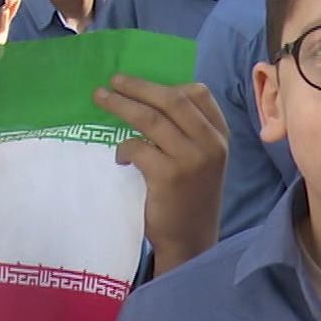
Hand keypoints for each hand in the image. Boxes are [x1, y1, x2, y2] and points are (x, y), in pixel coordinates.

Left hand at [95, 76, 227, 276]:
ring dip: (121, 105)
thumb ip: (189, 132)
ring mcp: (191, 159)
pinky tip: (120, 157)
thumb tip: (149, 99)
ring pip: (150, 119)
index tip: (142, 84)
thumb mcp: (203, 160)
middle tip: (113, 80)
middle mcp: (210, 143)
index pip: (198, 94)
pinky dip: (123, 148)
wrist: (191, 240)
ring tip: (100, 98)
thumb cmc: (191, 197)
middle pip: (171, 100)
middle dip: (139, 87)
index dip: (167, 84)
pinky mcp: (168, 176)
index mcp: (220, 136)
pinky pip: (137, 147)